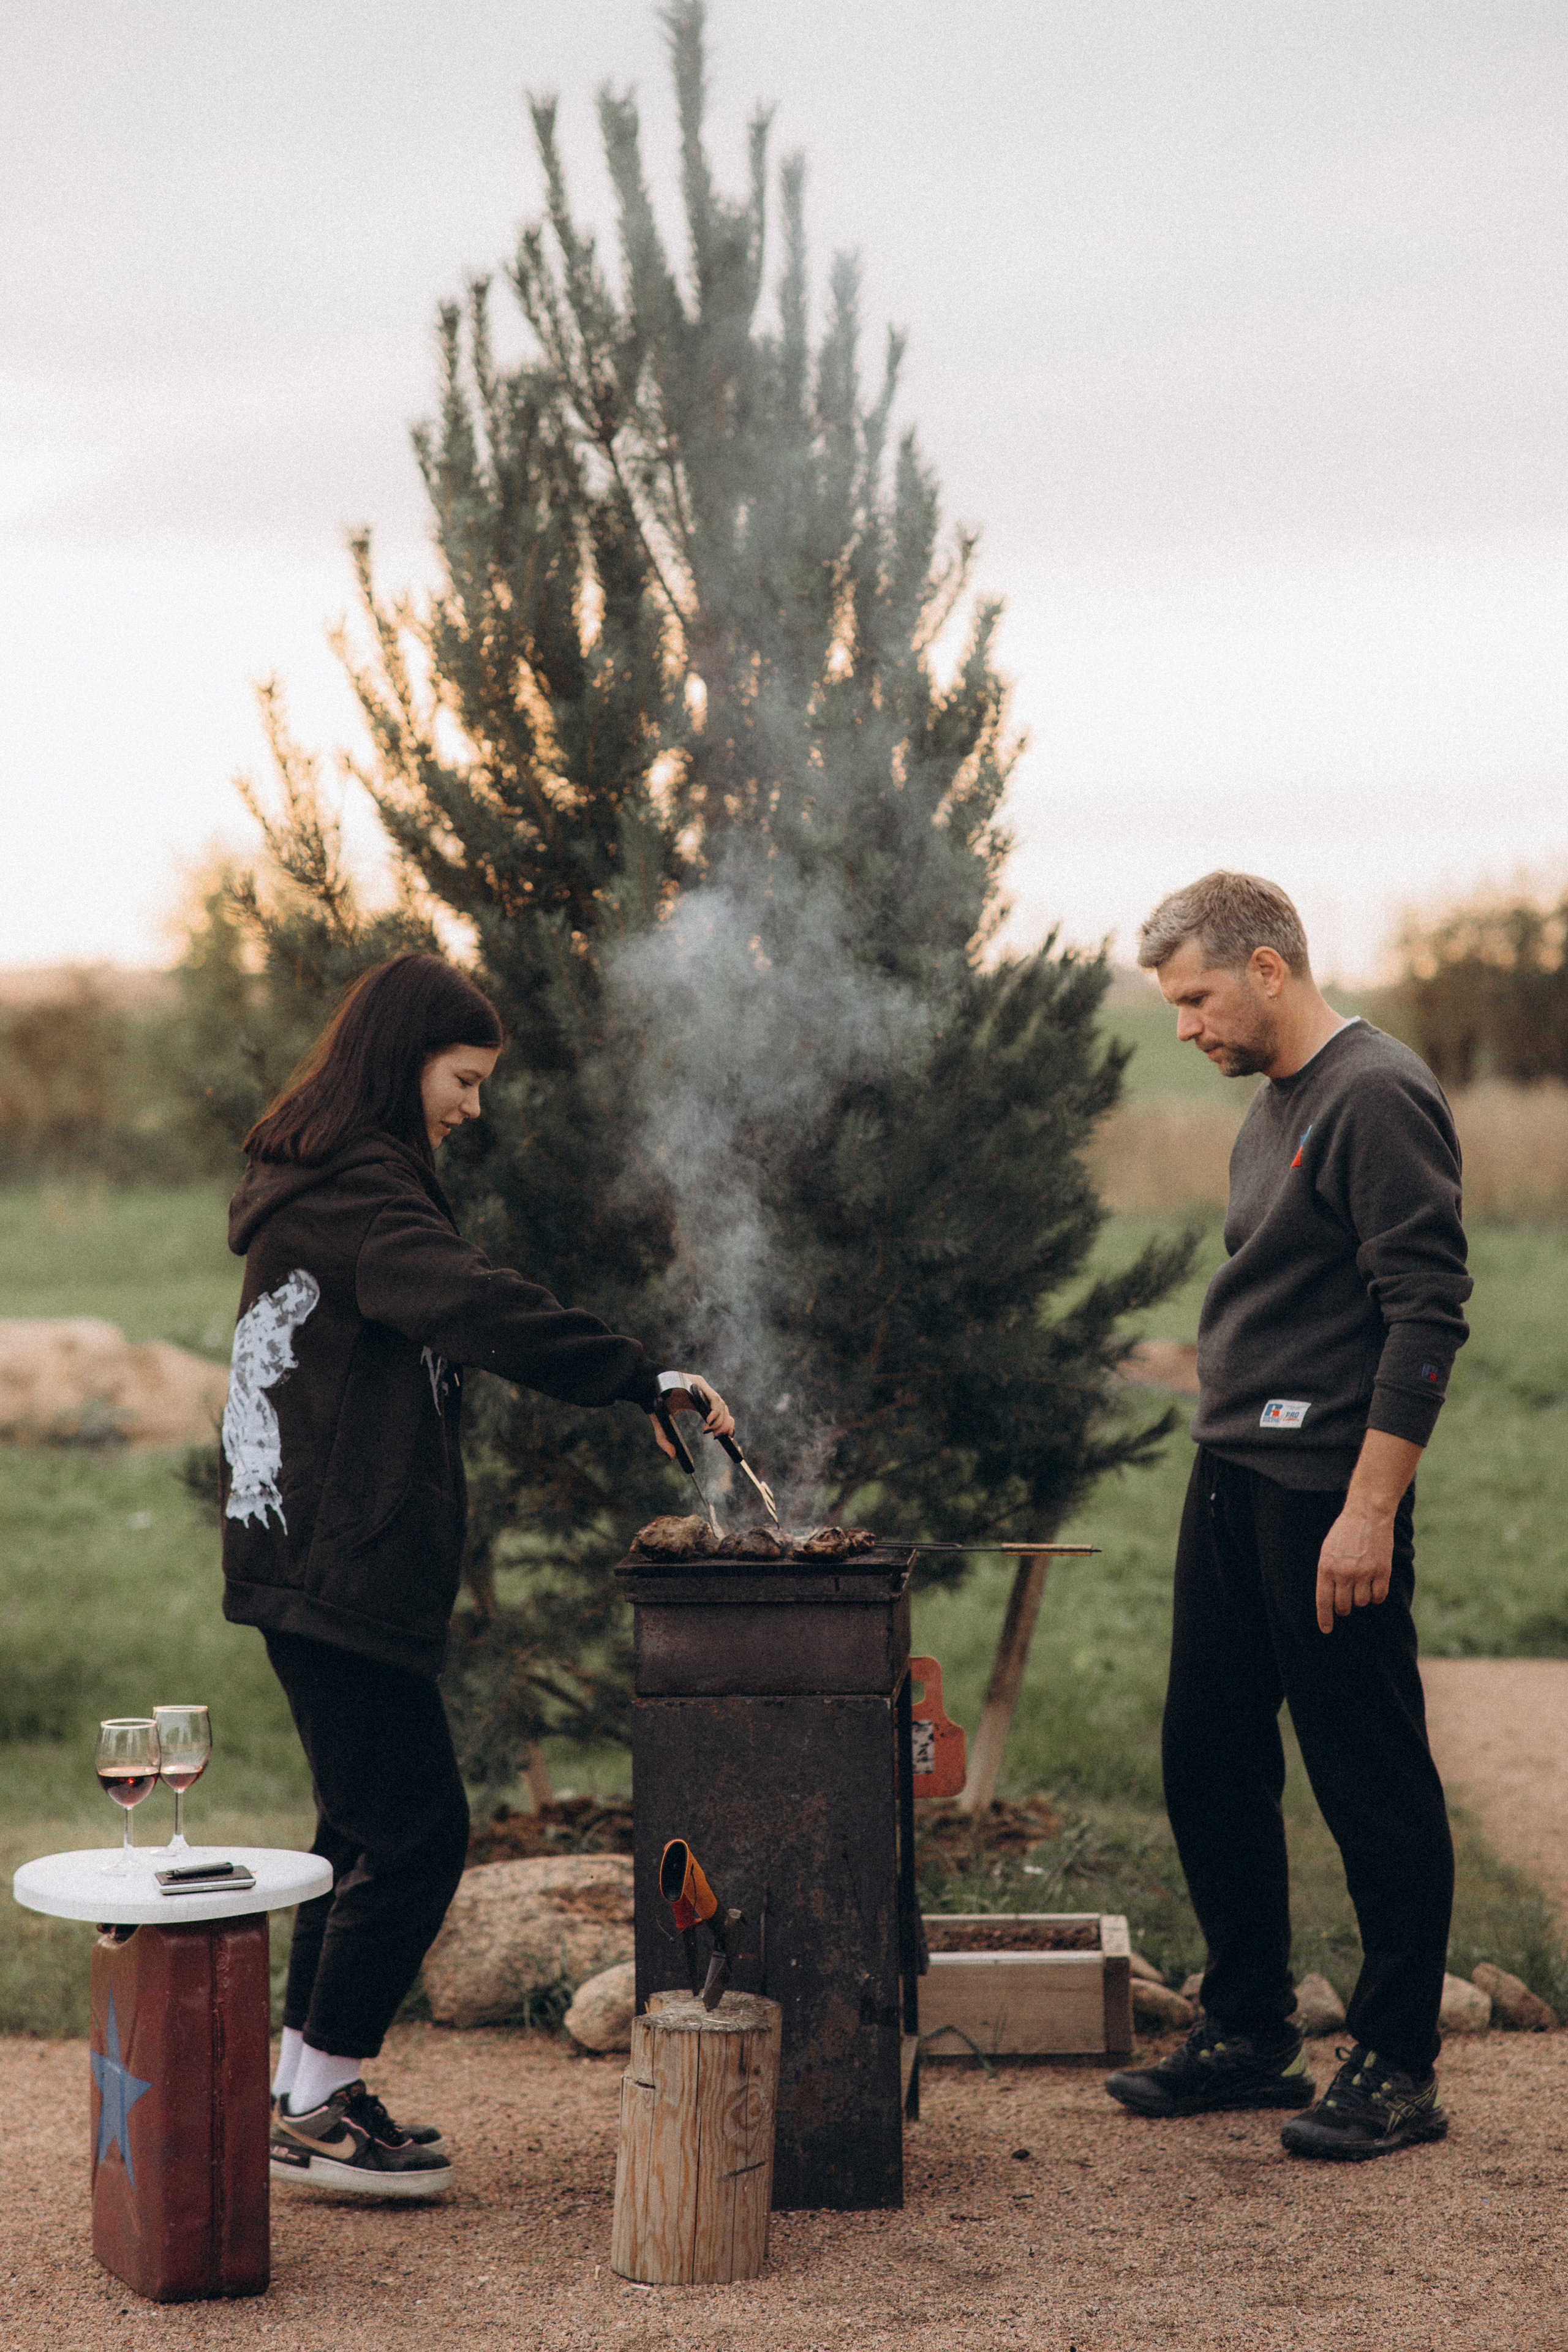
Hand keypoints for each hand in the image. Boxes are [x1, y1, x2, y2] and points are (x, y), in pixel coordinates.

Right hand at [649, 1378, 733, 1458]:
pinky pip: (714, 1398)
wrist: (647, 1385)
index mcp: (697, 1401)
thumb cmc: (655, 1401)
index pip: (717, 1412)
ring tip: (712, 1432)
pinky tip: (709, 1422)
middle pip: (722, 1409)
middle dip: (724, 1424)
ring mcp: (701, 1387)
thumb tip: (671, 1457)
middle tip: (718, 1438)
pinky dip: (715, 1411)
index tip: (725, 1437)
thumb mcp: (662, 1424)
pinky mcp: (700, 1382)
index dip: (724, 1424)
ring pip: (720, 1404)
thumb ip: (665, 1440)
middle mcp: (702, 1393)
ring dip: (720, 1420)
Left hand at [1314, 1505, 1393, 1633]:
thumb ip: (1327, 1573)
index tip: (1326, 1630)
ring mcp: (1364, 1573)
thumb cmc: (1344, 1532)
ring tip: (1361, 1583)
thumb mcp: (1327, 1551)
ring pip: (1362, 1602)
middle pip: (1343, 1606)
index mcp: (1326, 1568)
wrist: (1367, 1514)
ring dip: (1361, 1598)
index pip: (1323, 1601)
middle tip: (1346, 1601)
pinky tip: (1374, 1585)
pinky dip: (1376, 1595)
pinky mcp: (1382, 1572)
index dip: (1325, 1618)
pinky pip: (1379, 1596)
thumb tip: (1330, 1598)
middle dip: (1344, 1607)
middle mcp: (1344, 1573)